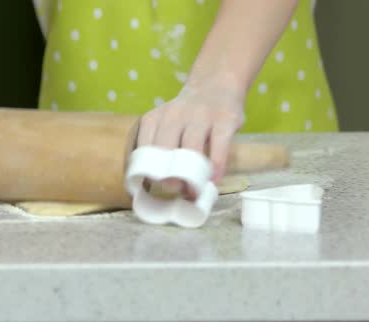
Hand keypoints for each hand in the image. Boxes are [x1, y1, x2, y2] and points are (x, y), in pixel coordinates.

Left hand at [137, 82, 244, 196]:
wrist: (216, 82)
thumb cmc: (187, 115)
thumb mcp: (166, 124)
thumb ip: (160, 149)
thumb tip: (159, 187)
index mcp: (154, 119)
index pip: (143, 148)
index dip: (146, 171)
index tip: (151, 187)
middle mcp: (174, 115)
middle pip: (164, 148)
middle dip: (167, 174)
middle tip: (172, 190)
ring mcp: (200, 116)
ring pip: (191, 148)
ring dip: (192, 174)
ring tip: (193, 191)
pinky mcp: (224, 120)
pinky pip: (219, 147)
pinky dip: (216, 167)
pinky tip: (214, 180)